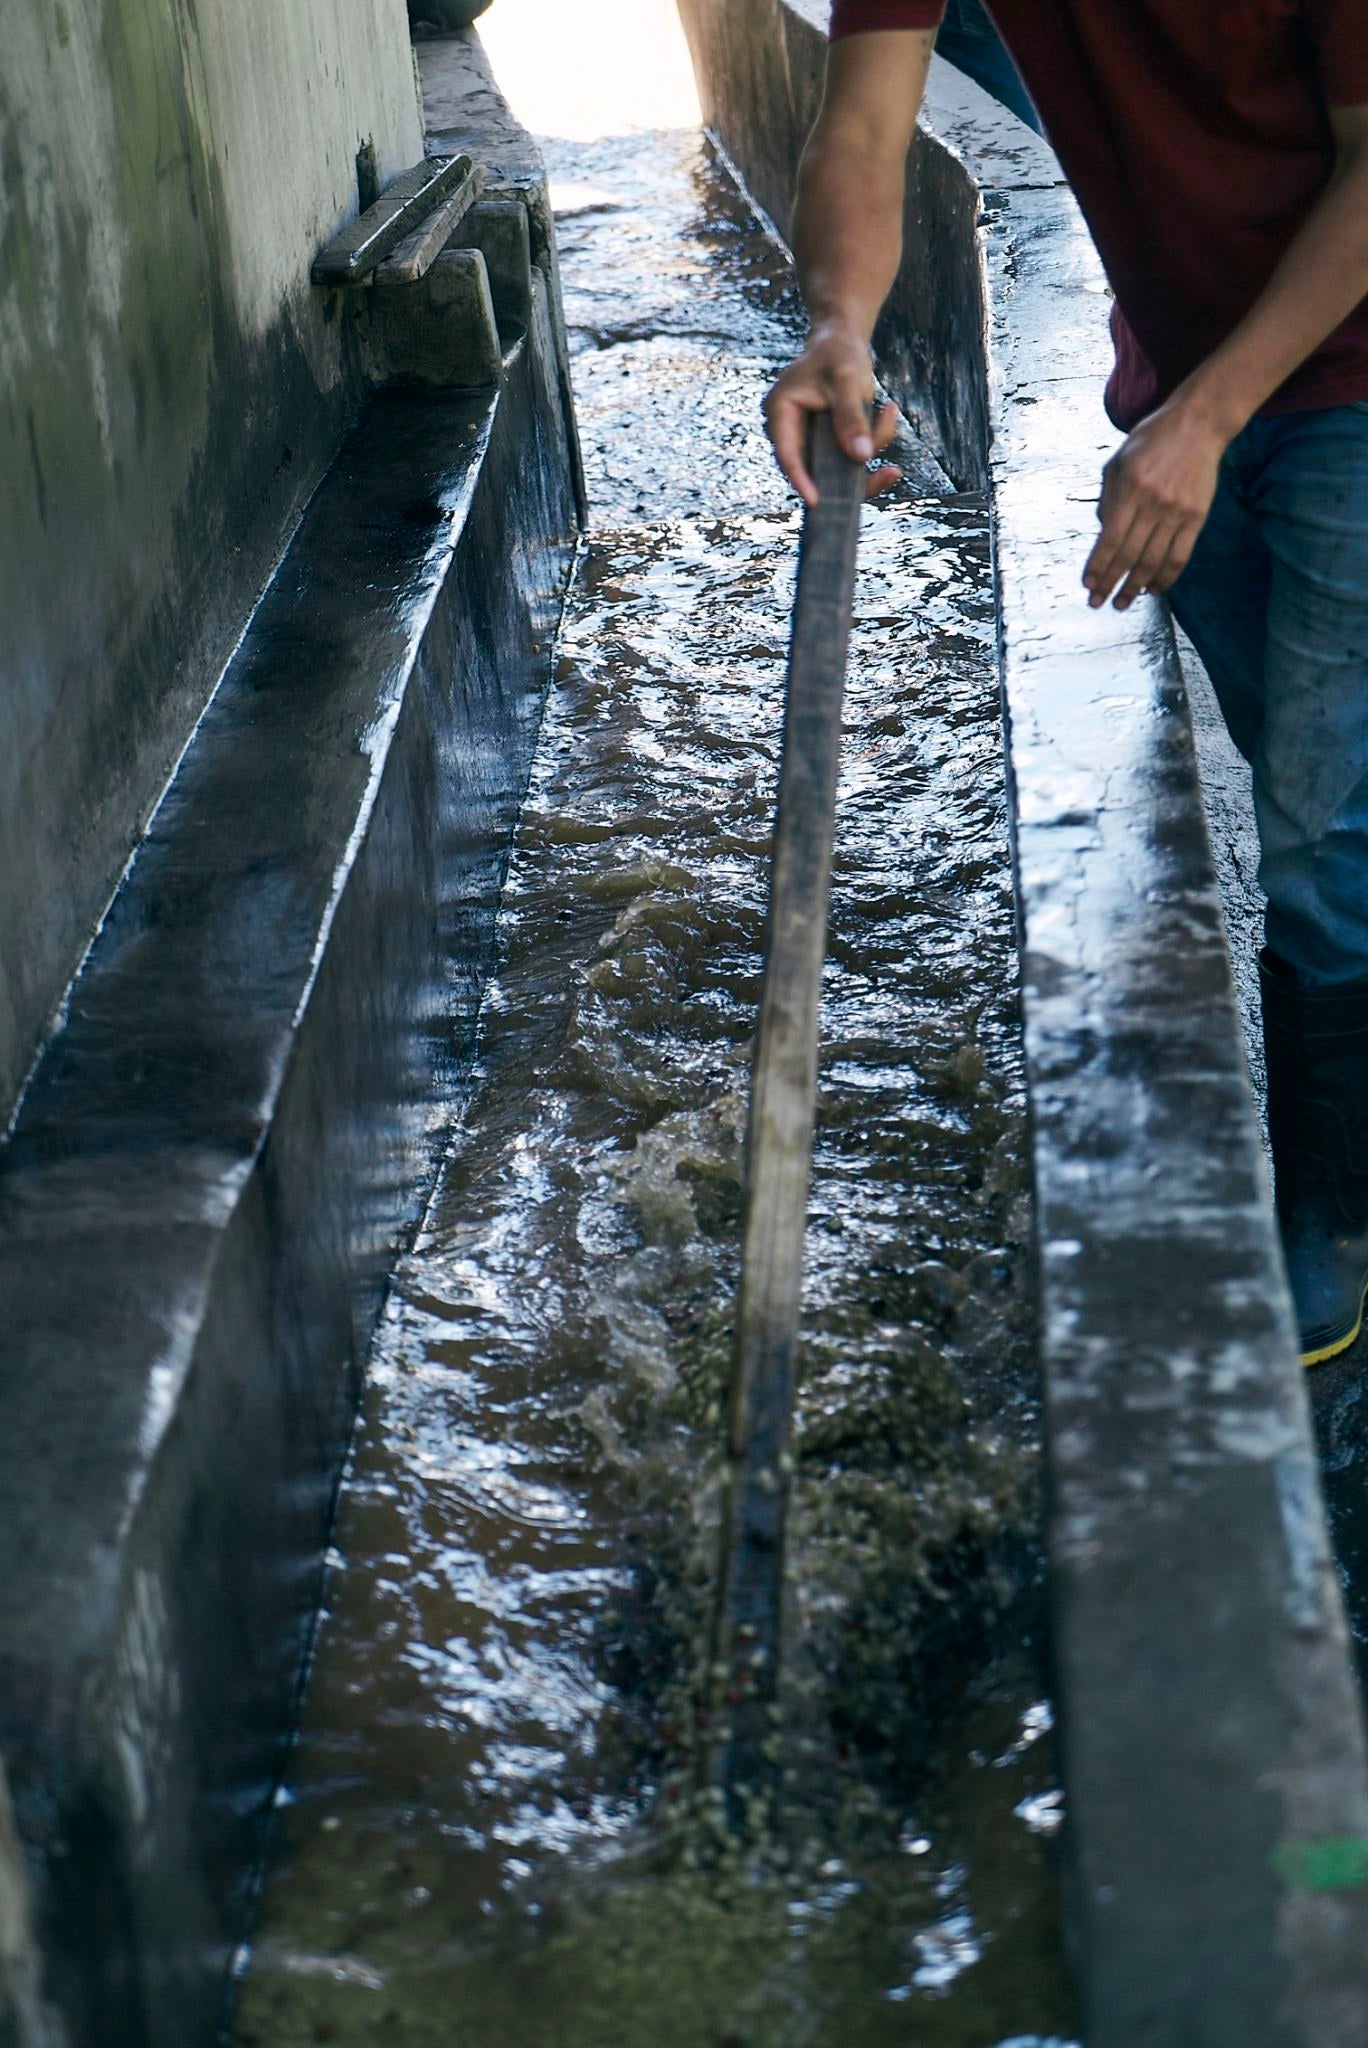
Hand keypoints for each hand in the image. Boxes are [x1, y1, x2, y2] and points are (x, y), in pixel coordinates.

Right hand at [763, 322, 901, 505]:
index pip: (787, 455)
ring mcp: (812, 438)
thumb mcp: (846, 380)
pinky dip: (875, 439)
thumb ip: (851, 417)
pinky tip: (888, 412)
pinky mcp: (830, 441)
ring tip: (889, 412)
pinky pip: (852, 454)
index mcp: (781, 412)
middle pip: (816, 468)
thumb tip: (861, 457)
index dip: (800, 479)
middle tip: (888, 474)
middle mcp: (792, 431)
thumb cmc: (837, 353)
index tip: (816, 501)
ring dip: (871, 446)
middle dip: (854, 473)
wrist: (841, 340)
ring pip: (839, 464)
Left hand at [1083, 401, 1229, 610]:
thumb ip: (1108, 499)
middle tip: (1098, 602)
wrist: (1198, 425)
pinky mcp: (1197, 517)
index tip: (1088, 584)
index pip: (1110, 538)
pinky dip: (1166, 577)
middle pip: (1130, 554)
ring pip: (1154, 560)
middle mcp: (1153, 503)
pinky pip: (1180, 555)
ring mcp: (1177, 512)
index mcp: (1130, 488)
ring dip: (1136, 586)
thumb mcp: (1118, 462)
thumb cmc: (1151, 441)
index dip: (1099, 565)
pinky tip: (1154, 590)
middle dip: (1111, 583)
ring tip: (1123, 603)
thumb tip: (1103, 535)